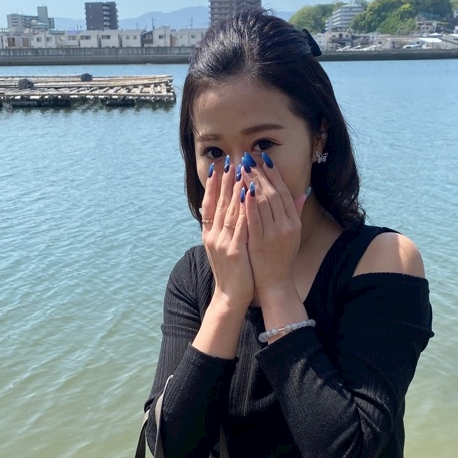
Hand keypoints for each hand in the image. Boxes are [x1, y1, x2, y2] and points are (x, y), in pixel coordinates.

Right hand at [199, 158, 253, 308]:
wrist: (231, 296)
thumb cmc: (232, 272)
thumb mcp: (225, 248)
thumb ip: (226, 229)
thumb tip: (226, 212)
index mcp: (210, 234)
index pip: (210, 204)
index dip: (213, 185)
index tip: (218, 166)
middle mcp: (212, 235)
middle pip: (218, 203)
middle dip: (224, 180)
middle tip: (229, 160)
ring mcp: (222, 243)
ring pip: (228, 210)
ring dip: (234, 189)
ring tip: (240, 170)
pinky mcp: (234, 250)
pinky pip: (240, 225)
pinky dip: (243, 208)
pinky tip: (248, 194)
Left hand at [240, 153, 305, 298]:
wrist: (276, 284)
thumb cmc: (282, 258)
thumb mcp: (293, 234)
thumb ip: (296, 212)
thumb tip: (304, 192)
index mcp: (294, 222)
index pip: (283, 191)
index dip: (274, 174)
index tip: (263, 158)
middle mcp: (286, 226)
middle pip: (273, 193)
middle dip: (260, 173)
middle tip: (249, 157)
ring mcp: (274, 234)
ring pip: (263, 203)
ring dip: (252, 182)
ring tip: (243, 167)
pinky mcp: (260, 243)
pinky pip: (254, 220)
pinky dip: (249, 204)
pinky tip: (243, 190)